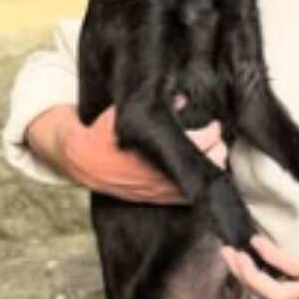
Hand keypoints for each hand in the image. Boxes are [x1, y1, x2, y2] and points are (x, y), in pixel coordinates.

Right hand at [51, 102, 225, 204]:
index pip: (203, 141)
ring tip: (207, 153)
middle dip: (216, 148)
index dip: (212, 131)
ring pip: (202, 181)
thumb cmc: (103, 134)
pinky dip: (195, 183)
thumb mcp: (123, 113)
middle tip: (213, 137)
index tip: (212, 124)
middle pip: (211, 162)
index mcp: (159, 150)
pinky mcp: (157, 199)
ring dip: (209, 165)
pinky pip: (188, 196)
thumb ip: (154, 106)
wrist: (83, 160)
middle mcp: (163, 174)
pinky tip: (194, 171)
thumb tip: (182, 98)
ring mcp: (161, 190)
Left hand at [222, 223, 298, 298]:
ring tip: (231, 258)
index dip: (271, 257)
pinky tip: (245, 267)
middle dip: (250, 277)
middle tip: (232, 254)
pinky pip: (275, 295)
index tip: (255, 241)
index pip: (294, 269)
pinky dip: (256, 283)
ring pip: (272, 298)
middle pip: (276, 295)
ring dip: (247, 280)